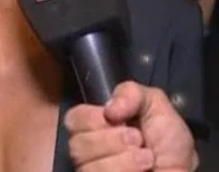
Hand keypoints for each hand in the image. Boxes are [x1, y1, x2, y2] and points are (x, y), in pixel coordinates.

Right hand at [66, 81, 197, 171]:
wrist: (183, 170)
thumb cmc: (168, 141)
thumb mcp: (155, 105)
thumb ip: (131, 92)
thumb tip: (108, 109)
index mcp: (95, 125)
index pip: (74, 118)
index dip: (94, 118)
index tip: (121, 120)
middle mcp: (88, 149)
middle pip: (77, 143)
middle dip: (113, 140)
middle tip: (137, 140)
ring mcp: (92, 170)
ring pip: (87, 165)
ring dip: (124, 159)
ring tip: (146, 159)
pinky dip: (125, 170)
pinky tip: (142, 171)